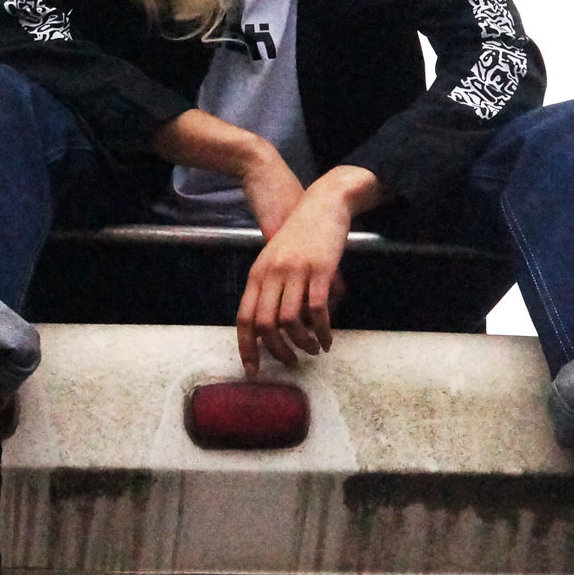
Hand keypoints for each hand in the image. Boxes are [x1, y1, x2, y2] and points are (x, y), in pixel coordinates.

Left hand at [236, 165, 385, 376]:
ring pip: (291, 320)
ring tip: (314, 350)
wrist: (323, 204)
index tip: (253, 371)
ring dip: (303, 343)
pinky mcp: (320, 270)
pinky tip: (328, 338)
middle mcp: (272, 274)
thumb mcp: (276, 260)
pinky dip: (323, 330)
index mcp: (257, 274)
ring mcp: (295, 271)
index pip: (244, 318)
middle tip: (292, 362)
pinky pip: (318, 309)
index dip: (247, 348)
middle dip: (278, 351)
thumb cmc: (300, 235)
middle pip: (265, 324)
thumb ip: (272, 289)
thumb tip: (277, 327)